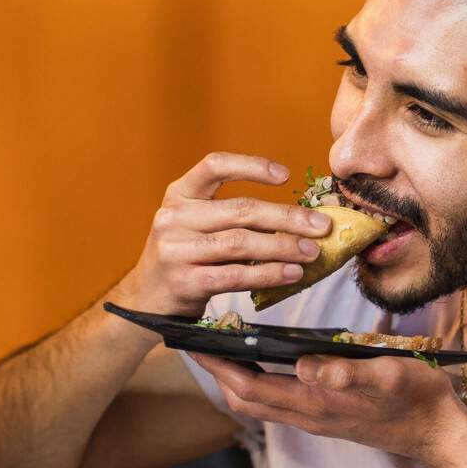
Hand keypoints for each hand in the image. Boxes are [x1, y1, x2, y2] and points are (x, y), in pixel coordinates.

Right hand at [109, 152, 332, 316]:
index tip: (285, 175)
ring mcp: (175, 250)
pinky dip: (268, 273)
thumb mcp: (195, 226)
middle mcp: (173, 217)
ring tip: (312, 252)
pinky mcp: (184, 281)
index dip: (251, 166)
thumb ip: (232, 217)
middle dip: (287, 216)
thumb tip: (297, 218)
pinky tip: (291, 273)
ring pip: (241, 242)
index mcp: (178, 194)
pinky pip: (235, 275)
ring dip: (283, 246)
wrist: (144, 301)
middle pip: (240, 209)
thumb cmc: (183, 258)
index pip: (214, 165)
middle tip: (321, 225)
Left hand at [190, 351, 466, 467]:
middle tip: (195, 341)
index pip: (250, 387)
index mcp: (316, 403)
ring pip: (258, 403)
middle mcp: (308, 415)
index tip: (194, 344)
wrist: (439, 433)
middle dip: (215, 372)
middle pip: (244, 399)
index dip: (218, 367)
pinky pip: (277, 402)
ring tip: (219, 348)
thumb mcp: (389, 375)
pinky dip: (256, 383)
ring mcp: (315, 419)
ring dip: (233, 379)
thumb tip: (304, 365)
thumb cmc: (417, 398)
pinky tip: (260, 362)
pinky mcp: (325, 416)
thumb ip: (347, 373)